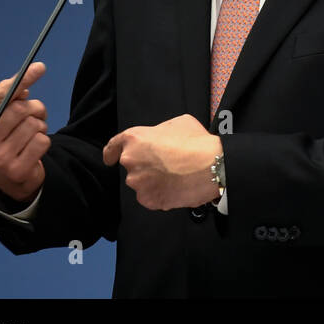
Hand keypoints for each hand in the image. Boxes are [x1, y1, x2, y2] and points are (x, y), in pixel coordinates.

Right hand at [0, 62, 48, 204]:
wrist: (9, 177)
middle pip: (19, 109)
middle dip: (34, 108)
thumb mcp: (2, 117)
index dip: (21, 81)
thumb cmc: (7, 138)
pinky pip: (42, 141)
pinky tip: (34, 149)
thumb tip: (26, 81)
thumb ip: (10, 97)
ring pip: (33, 125)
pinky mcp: (16, 170)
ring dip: (40, 126)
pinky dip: (44, 141)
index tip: (39, 68)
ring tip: (32, 134)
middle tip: (36, 114)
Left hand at [103, 114, 222, 210]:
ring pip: (142, 183)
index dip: (111, 153)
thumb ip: (160, 131)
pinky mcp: (149, 200)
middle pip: (133, 166)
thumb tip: (160, 139)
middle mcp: (131, 161)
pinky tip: (177, 186)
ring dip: (154, 180)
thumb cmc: (197, 143)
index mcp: (135, 139)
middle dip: (146, 166)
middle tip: (167, 164)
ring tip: (176, 175)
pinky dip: (162, 193)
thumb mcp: (178, 123)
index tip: (111, 158)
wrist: (213, 166)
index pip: (113, 147)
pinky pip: (152, 197)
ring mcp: (139, 183)